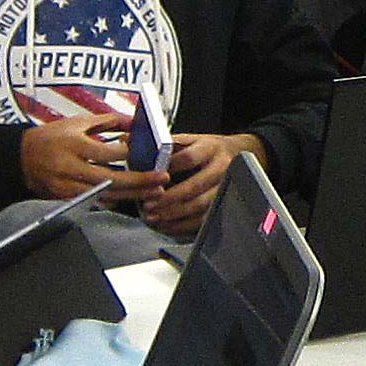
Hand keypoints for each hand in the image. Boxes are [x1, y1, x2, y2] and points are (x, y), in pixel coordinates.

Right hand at [21, 113, 156, 200]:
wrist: (24, 157)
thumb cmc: (53, 137)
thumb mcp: (78, 122)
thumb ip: (108, 121)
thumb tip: (135, 121)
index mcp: (74, 144)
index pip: (107, 153)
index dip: (129, 154)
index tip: (148, 154)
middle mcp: (71, 167)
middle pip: (110, 178)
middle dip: (139, 181)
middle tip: (160, 180)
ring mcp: (68, 186)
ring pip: (105, 194)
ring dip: (131, 194)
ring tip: (154, 192)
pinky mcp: (66, 198)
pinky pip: (95, 202)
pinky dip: (114, 200)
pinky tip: (132, 198)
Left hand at [142, 133, 262, 235]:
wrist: (238, 154)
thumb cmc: (207, 148)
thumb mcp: (189, 139)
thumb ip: (162, 144)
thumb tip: (128, 141)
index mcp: (209, 147)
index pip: (188, 157)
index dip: (168, 169)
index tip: (150, 178)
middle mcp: (220, 167)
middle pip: (195, 185)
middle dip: (169, 198)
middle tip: (149, 205)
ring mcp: (224, 187)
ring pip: (200, 205)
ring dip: (175, 214)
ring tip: (154, 218)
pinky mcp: (223, 203)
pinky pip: (204, 219)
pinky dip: (184, 225)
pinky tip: (167, 225)